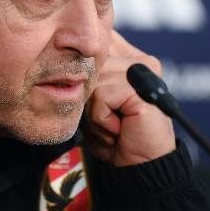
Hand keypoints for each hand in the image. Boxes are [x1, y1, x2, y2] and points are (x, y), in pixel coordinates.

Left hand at [83, 30, 174, 165]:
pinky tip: (119, 128)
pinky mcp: (142, 88)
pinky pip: (102, 96)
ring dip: (95, 112)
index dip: (83, 71)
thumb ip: (86, 77)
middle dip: (89, 99)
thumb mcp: (93, 100)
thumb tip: (65, 57)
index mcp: (128, 57)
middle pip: (88, 64)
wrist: (137, 165)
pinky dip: (102, 119)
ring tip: (114, 125)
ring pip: (92, 80)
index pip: (95, 45)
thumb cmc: (113, 134)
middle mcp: (138, 59)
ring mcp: (143, 70)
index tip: (98, 101)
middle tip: (109, 119)